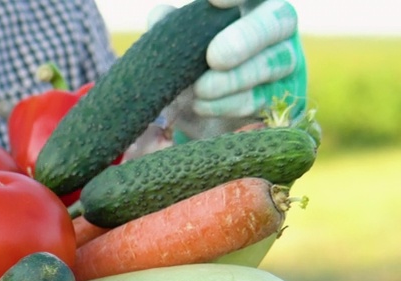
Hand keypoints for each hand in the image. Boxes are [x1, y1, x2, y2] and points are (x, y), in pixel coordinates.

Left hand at [152, 0, 306, 138]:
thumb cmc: (191, 59)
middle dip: (246, 39)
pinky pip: (263, 99)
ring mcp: (285, 61)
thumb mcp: (180, 41)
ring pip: (276, 63)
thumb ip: (172, 26)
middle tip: (215, 57)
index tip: (214, 3)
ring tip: (201, 89)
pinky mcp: (282, 96)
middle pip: (279, 22)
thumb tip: (160, 17)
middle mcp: (276, 26)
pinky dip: (230, 104)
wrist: (199, 106)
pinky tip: (203, 106)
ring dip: (236, 79)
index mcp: (252, 3)